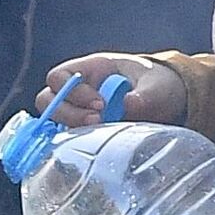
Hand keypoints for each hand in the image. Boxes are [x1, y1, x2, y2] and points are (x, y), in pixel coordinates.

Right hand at [35, 52, 187, 127]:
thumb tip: (127, 104)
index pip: (59, 76)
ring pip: (53, 120)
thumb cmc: (158, 85)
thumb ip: (143, 96)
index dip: (72, 91)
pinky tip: (93, 146)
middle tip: (97, 120)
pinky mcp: (84, 130)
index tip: (101, 104)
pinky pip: (65, 136)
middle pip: (48, 100)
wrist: (166, 101)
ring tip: (99, 132)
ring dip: (71, 127)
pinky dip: (72, 142)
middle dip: (69, 113)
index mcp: (91, 69)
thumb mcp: (156, 86)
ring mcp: (78, 110)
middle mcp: (78, 89)